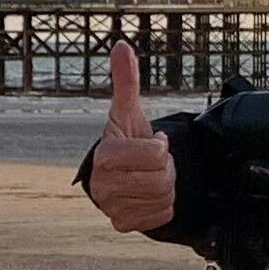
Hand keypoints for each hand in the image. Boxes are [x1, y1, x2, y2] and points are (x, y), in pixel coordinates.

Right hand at [85, 40, 176, 232]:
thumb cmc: (124, 140)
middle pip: (161, 178)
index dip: (159, 147)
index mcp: (106, 155)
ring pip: (163, 198)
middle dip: (164, 168)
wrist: (115, 174)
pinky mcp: (122, 224)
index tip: (150, 142)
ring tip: (149, 176)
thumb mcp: (128, 112)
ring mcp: (112, 207)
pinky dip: (162, 205)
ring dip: (164, 185)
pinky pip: (161, 215)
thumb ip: (126, 81)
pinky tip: (148, 194)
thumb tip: (121, 45)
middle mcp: (104, 184)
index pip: (155, 155)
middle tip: (152, 162)